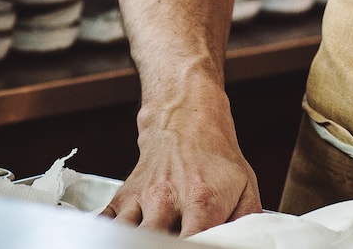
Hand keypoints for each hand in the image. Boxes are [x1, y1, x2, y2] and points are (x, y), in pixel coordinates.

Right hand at [102, 121, 261, 235]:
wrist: (187, 117)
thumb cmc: (216, 157)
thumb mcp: (245, 185)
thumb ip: (248, 221)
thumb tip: (249, 244)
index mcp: (201, 200)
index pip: (192, 243)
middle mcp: (167, 199)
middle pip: (152, 241)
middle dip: (160, 248)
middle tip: (168, 246)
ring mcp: (142, 198)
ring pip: (124, 236)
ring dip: (133, 242)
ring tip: (145, 243)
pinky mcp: (123, 197)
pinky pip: (104, 224)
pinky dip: (106, 236)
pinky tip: (115, 239)